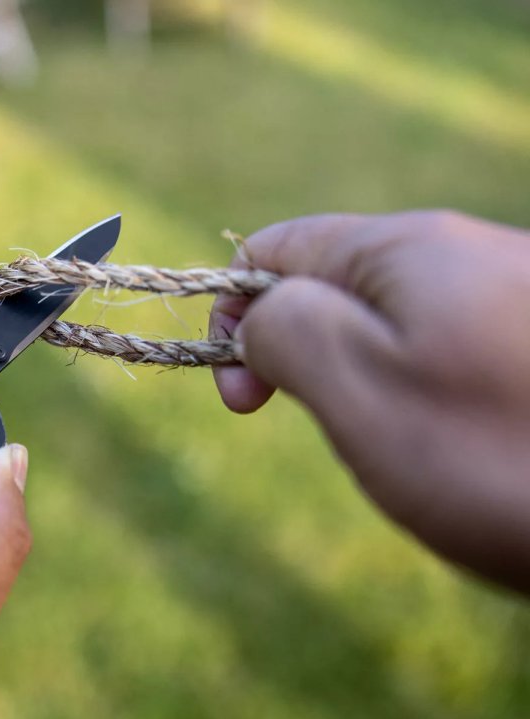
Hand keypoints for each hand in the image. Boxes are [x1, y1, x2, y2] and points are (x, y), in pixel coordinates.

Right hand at [209, 211, 529, 592]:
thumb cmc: (498, 455)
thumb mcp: (357, 386)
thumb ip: (283, 329)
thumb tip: (259, 311)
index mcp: (408, 249)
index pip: (275, 246)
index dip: (233, 314)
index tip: (243, 397)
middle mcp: (469, 253)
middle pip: (340, 285)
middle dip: (306, 356)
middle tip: (332, 431)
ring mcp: (517, 298)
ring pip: (398, 327)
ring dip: (369, 387)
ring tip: (409, 453)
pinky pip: (456, 356)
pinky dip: (431, 403)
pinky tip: (466, 455)